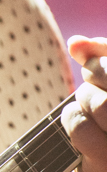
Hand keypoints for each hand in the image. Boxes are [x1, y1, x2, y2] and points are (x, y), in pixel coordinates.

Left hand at [62, 35, 106, 171]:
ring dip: (83, 101)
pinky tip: (77, 129)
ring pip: (97, 100)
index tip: (83, 53)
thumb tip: (75, 42)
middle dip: (92, 77)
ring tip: (89, 113)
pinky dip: (71, 121)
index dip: (102, 50)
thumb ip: (100, 64)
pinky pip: (79, 124)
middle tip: (91, 93)